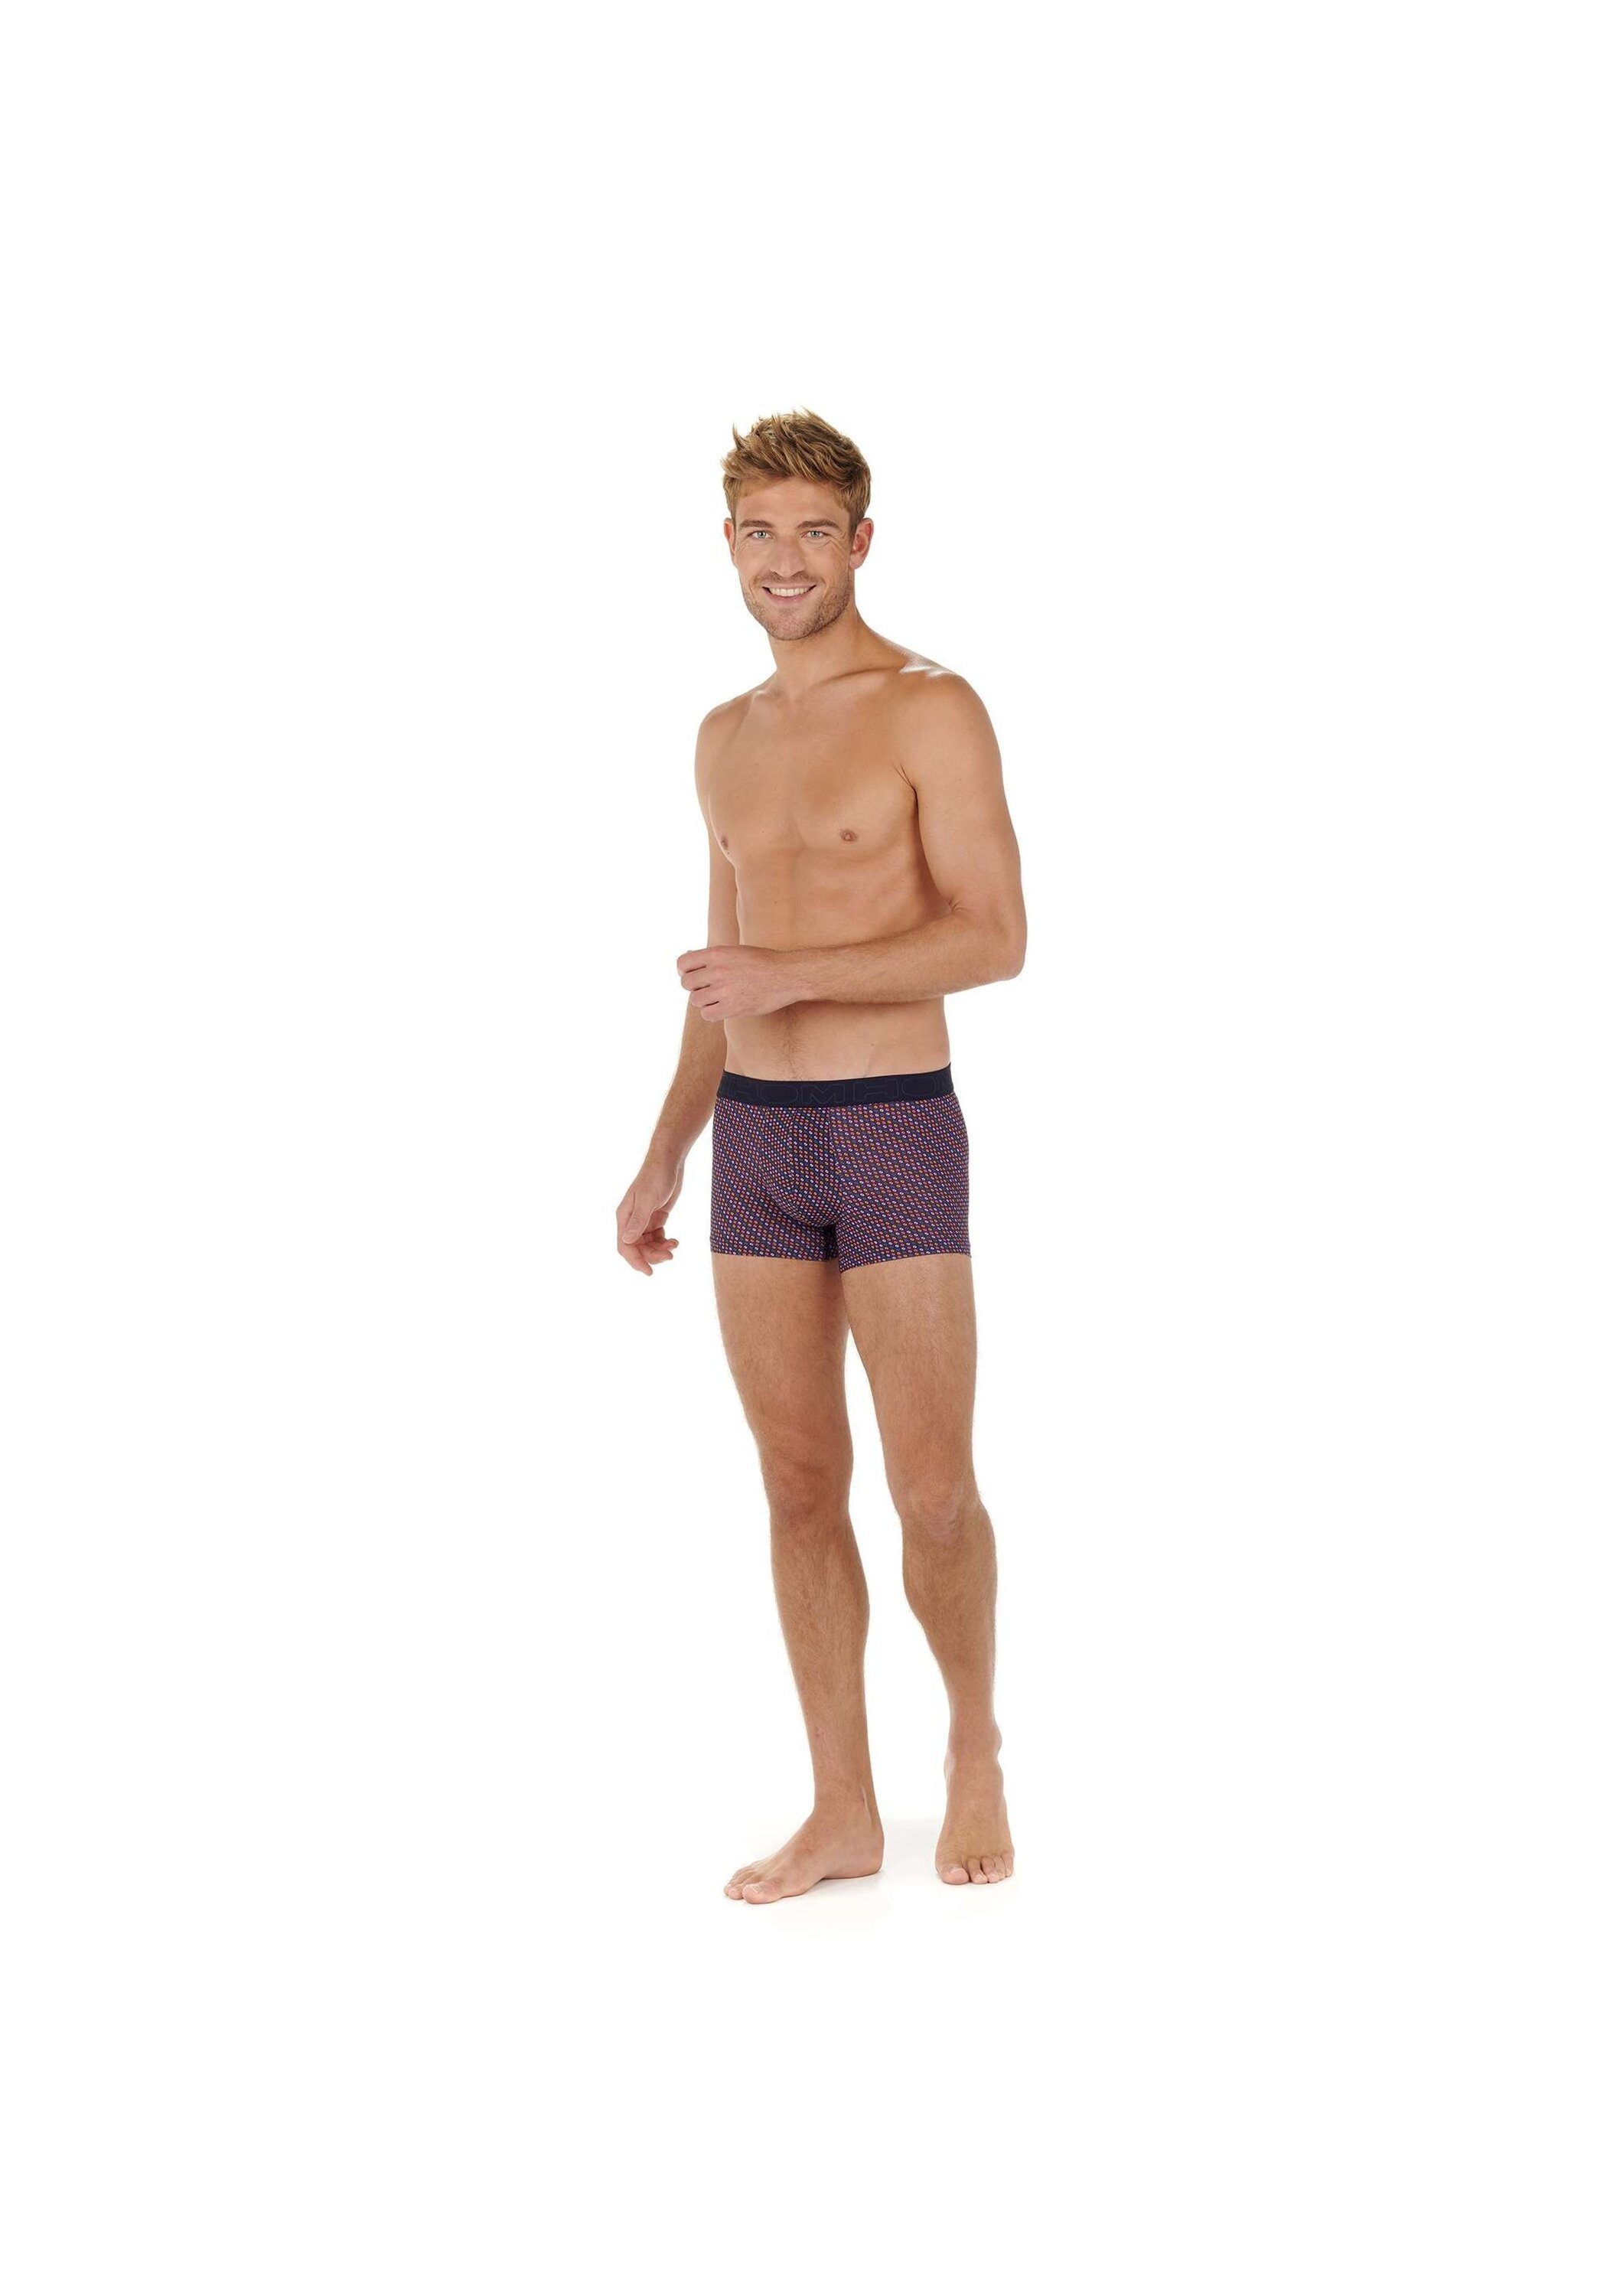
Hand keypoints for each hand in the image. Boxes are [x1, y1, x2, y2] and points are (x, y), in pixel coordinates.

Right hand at [616, 1158, 682, 1275]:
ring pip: (648, 1244)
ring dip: (660, 1249)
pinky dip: (664, 1242)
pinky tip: (675, 1241)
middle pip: (637, 1248)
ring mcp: (644, 1219)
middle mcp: (632, 1220)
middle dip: (652, 1255)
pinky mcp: (655, 1217)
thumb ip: (638, 1220)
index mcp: (624, 1217)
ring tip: (674, 1246)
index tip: (649, 1272)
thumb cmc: (656, 1177)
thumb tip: (627, 1241)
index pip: (625, 1246)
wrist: (669, 1161)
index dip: (635, 1261)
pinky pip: (657, 1237)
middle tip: (670, 1256)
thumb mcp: (647, 1199)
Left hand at [676, 943, 802, 1019]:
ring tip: (718, 997)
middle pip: (686, 983)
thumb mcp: (736, 951)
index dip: (684, 970)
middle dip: (694, 986)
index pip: (682, 963)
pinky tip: (722, 1007)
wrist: (787, 975)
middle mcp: (718, 971)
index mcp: (717, 953)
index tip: (692, 975)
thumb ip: (712, 956)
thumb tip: (688, 957)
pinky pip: (707, 1014)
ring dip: (704, 1000)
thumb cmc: (763, 962)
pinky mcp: (733, 1007)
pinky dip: (712, 1012)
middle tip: (708, 988)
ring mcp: (724, 990)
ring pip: (695, 1000)